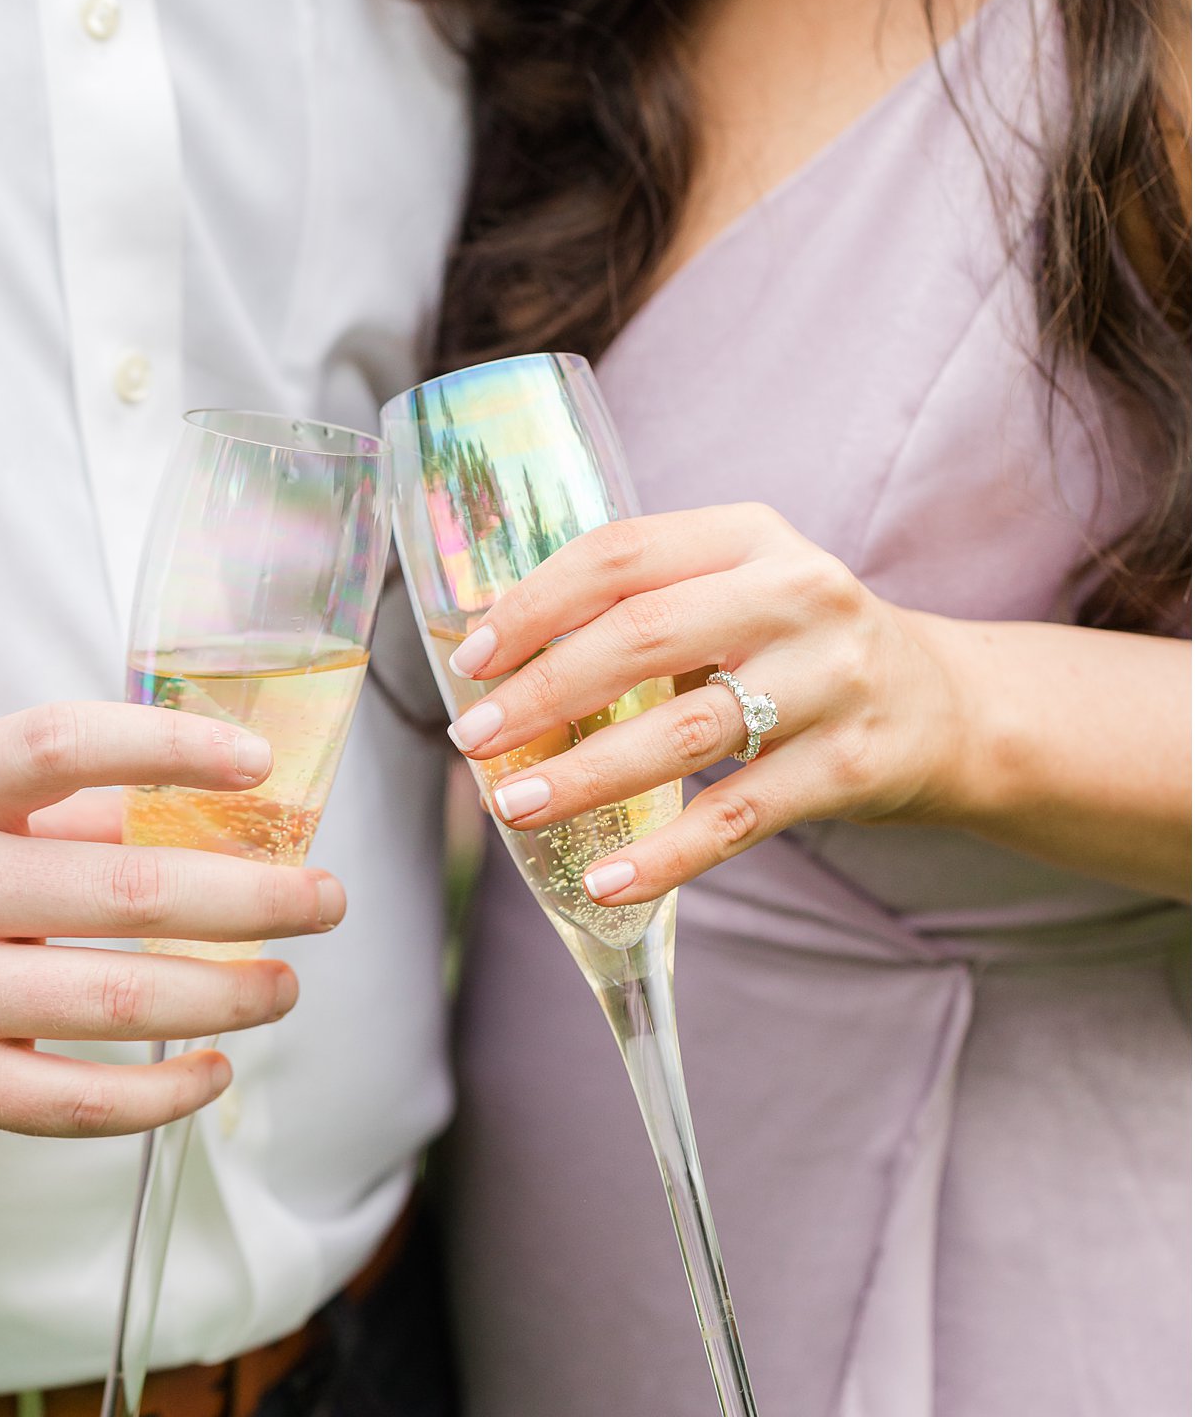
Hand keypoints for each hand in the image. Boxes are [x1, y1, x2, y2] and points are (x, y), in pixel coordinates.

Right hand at [0, 702, 345, 1149]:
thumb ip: (53, 811)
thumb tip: (200, 811)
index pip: (62, 747)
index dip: (170, 748)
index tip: (256, 765)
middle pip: (125, 889)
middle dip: (253, 898)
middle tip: (325, 901)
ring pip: (116, 1000)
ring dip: (227, 994)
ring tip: (284, 985)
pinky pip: (73, 1098)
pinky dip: (161, 1093)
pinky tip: (212, 1074)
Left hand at [445, 505, 960, 904]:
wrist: (944, 706)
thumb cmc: (798, 649)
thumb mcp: (737, 594)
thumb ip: (641, 611)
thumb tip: (496, 668)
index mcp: (750, 536)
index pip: (622, 554)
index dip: (535, 605)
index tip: (471, 658)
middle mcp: (798, 593)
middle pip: (644, 636)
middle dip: (544, 692)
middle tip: (472, 739)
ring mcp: (832, 678)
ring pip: (687, 731)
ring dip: (588, 774)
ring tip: (516, 805)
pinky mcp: (853, 763)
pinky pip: (741, 815)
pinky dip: (668, 855)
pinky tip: (607, 881)